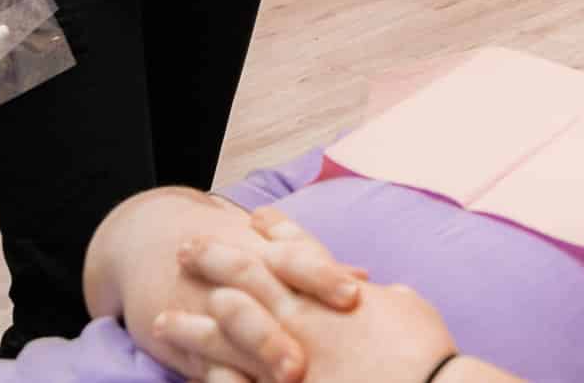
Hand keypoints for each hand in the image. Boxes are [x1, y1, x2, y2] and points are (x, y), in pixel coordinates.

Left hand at [157, 211, 452, 382]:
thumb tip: (390, 293)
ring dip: (190, 325)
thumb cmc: (425, 353)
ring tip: (158, 320)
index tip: (253, 216)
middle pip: (247, 279)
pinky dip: (202, 379)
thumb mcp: (413, 311)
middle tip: (186, 250)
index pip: (298, 250)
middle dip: (214, 263)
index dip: (275, 230)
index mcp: (334, 293)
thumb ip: (392, 299)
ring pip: (223, 334)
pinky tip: (180, 377)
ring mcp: (284, 357)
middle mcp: (301, 318)